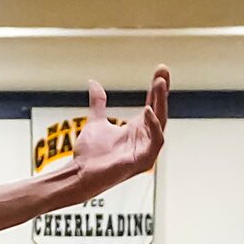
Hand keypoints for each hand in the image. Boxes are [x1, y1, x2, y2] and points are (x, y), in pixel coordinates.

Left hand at [58, 69, 170, 195]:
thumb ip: (99, 103)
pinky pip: (156, 142)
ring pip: (160, 123)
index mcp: (137, 130)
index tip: (161, 69)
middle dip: (162, 90)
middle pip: (159, 111)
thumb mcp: (96, 122)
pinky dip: (154, 126)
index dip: (156, 88)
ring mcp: (145, 151)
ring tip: (158, 84)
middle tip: (163, 72)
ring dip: (161, 103)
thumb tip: (94, 83)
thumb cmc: (89, 156)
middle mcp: (144, 139)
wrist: (80, 174)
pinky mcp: (143, 161)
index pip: (152, 105)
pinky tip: (148, 110)